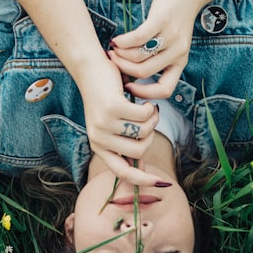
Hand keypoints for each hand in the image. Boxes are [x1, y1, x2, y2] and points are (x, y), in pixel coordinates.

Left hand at [75, 58, 164, 185]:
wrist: (91, 69)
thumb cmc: (106, 97)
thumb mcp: (112, 125)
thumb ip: (124, 144)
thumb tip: (140, 167)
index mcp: (98, 147)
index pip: (122, 172)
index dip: (142, 180)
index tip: (161, 183)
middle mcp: (99, 138)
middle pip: (139, 151)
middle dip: (151, 135)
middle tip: (149, 118)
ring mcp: (104, 124)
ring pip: (144, 132)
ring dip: (151, 118)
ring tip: (146, 107)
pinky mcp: (113, 107)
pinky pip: (144, 115)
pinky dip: (149, 107)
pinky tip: (143, 99)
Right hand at [108, 0, 196, 100]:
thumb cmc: (176, 19)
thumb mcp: (174, 44)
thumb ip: (160, 59)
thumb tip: (133, 74)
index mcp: (180, 63)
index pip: (165, 90)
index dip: (144, 93)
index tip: (128, 86)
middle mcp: (178, 53)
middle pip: (144, 72)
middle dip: (124, 69)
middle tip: (113, 61)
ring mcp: (171, 37)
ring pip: (138, 56)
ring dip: (121, 55)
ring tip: (114, 49)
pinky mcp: (162, 20)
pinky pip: (137, 38)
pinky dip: (123, 41)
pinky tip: (116, 40)